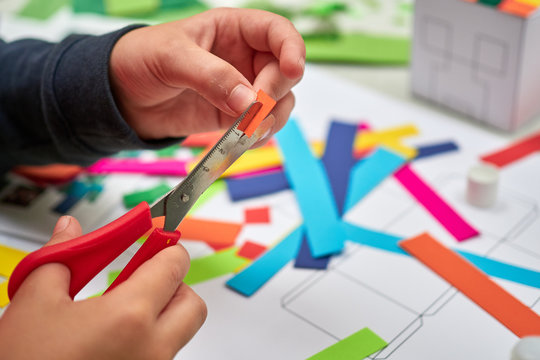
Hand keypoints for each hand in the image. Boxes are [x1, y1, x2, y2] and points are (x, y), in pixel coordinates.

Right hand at [0, 216, 205, 359]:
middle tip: (144, 280)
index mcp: (130, 318)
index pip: (175, 266)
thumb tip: (71, 231)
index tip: (154, 244)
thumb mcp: (35, 304)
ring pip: (179, 334)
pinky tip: (113, 341)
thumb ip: (61, 257)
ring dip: (162, 316)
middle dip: (174, 285)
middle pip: (192, 304)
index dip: (165, 249)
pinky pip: (161, 356)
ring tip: (121, 313)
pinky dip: (149, 342)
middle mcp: (152, 349)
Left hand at [109, 7, 304, 141]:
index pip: (277, 32)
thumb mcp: (172, 57)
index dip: (292, 48)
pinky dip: (259, 135)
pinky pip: (259, 126)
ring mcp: (241, 89)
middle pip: (284, 72)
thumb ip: (211, 75)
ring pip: (279, 102)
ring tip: (248, 129)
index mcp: (233, 30)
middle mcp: (244, 58)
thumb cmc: (141, 59)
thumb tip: (249, 100)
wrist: (121, 97)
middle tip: (254, 108)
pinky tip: (244, 139)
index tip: (291, 70)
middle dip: (275, 91)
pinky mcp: (233, 116)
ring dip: (272, 118)